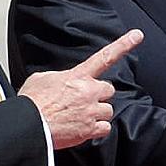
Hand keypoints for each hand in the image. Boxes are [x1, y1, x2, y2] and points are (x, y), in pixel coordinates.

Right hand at [19, 29, 143, 149]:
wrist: (28, 125)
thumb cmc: (32, 103)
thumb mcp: (42, 79)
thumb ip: (59, 77)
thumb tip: (61, 81)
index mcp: (77, 76)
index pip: (105, 56)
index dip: (124, 44)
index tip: (137, 35)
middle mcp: (88, 92)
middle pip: (108, 90)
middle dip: (99, 95)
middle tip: (83, 100)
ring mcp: (90, 111)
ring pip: (108, 110)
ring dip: (97, 113)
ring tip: (79, 116)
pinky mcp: (89, 130)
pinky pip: (105, 128)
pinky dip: (96, 129)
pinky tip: (83, 127)